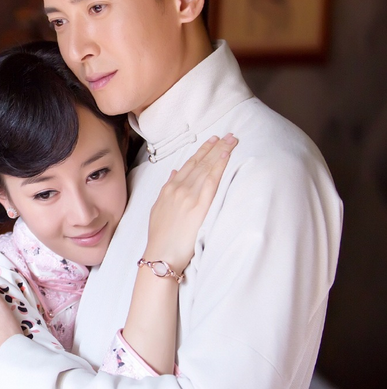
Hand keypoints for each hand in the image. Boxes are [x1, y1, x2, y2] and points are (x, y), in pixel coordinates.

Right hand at [144, 133, 237, 272]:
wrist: (161, 253)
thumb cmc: (160, 235)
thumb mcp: (158, 208)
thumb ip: (167, 188)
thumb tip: (175, 173)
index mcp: (169, 188)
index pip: (189, 164)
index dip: (202, 151)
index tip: (213, 141)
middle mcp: (179, 188)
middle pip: (200, 163)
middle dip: (215, 147)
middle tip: (228, 135)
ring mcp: (189, 196)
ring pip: (207, 168)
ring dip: (220, 152)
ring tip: (231, 141)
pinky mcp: (199, 206)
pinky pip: (211, 182)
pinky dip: (218, 167)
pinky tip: (225, 156)